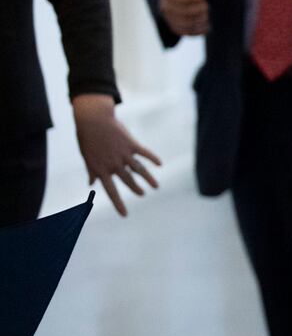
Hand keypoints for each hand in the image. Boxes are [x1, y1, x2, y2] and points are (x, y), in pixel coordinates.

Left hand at [72, 94, 161, 216]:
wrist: (93, 120)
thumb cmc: (87, 139)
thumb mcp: (87, 157)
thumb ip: (92, 171)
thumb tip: (91, 184)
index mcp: (101, 169)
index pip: (111, 191)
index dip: (119, 204)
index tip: (125, 215)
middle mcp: (114, 164)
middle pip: (128, 180)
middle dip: (136, 189)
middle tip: (142, 194)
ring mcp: (124, 154)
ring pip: (139, 170)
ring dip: (148, 179)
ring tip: (155, 186)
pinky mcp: (131, 144)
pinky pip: (144, 153)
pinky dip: (153, 158)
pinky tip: (160, 164)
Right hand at [158, 0, 209, 35]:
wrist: (172, 0)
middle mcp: (167, 7)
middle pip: (186, 12)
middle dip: (200, 9)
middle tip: (206, 6)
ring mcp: (170, 20)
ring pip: (188, 24)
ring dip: (201, 19)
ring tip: (205, 14)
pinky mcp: (176, 30)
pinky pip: (190, 33)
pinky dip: (200, 29)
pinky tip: (205, 22)